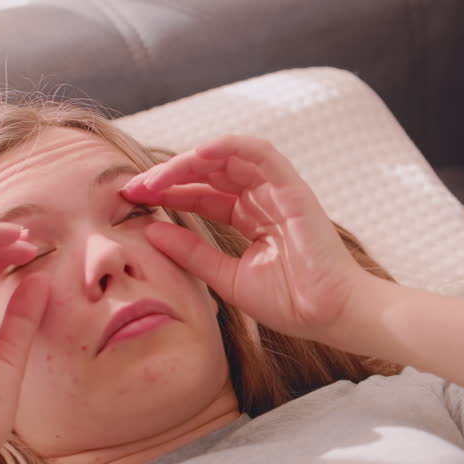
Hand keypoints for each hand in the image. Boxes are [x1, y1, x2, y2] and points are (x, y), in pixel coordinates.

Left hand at [120, 135, 367, 343]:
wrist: (328, 315)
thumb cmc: (289, 302)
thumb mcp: (226, 277)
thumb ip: (192, 253)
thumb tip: (150, 231)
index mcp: (251, 219)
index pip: (203, 194)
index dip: (168, 193)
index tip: (134, 202)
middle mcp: (264, 199)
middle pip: (210, 172)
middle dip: (170, 175)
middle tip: (134, 188)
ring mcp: (279, 190)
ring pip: (228, 157)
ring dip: (189, 161)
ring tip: (157, 176)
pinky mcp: (293, 187)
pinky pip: (259, 153)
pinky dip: (228, 148)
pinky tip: (197, 155)